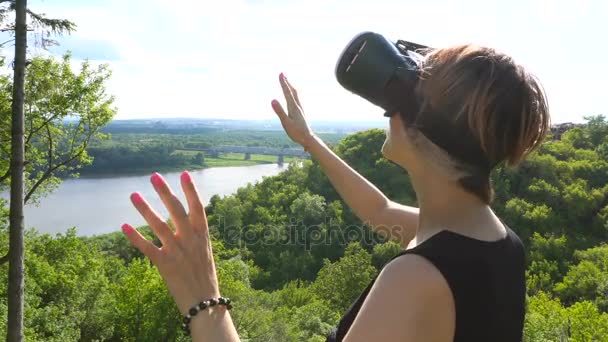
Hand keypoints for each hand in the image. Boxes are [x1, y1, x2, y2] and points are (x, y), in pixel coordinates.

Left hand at [121, 171, 219, 314]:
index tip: (183, 173)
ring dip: (145, 209)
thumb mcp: (204, 250)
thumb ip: (193, 234)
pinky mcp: (164, 265)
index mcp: (202, 235)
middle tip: (154, 176)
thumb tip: (182, 217)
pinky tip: (124, 226)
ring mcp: (177, 252)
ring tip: (133, 194)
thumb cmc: (204, 275)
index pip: (197, 208)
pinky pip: (147, 248)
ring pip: (159, 226)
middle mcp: (190, 240)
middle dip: (165, 192)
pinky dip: (135, 237)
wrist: (204, 302)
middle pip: (177, 211)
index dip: (191, 190)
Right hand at [271, 73, 315, 148]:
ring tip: (287, 81)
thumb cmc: (296, 132)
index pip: (287, 92)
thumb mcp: (286, 123)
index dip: (283, 83)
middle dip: (287, 82)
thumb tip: (273, 100)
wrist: (308, 139)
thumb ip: (279, 111)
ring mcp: (299, 109)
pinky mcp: (299, 113)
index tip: (281, 74)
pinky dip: (293, 93)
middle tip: (282, 73)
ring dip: (290, 86)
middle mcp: (297, 106)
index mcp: (293, 107)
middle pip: (292, 91)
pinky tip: (292, 96)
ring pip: (295, 95)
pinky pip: (296, 99)